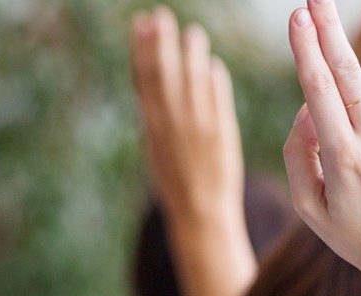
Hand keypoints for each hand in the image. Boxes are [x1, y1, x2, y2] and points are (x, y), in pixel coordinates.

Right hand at [130, 7, 242, 224]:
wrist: (199, 211)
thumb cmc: (176, 181)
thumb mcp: (155, 148)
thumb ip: (158, 116)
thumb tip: (156, 87)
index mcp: (151, 126)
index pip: (145, 79)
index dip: (142, 50)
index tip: (140, 24)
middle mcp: (171, 124)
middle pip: (164, 76)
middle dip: (161, 44)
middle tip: (160, 16)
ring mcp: (196, 127)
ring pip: (192, 83)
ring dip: (191, 56)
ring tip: (192, 33)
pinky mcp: (220, 133)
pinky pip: (216, 101)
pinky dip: (214, 82)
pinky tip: (212, 64)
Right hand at [284, 0, 360, 287]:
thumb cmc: (355, 236)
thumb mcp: (308, 206)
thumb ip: (299, 152)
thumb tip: (307, 107)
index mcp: (343, 158)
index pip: (319, 89)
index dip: (307, 49)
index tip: (297, 18)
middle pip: (349, 71)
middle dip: (328, 31)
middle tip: (312, 0)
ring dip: (352, 106)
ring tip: (358, 159)